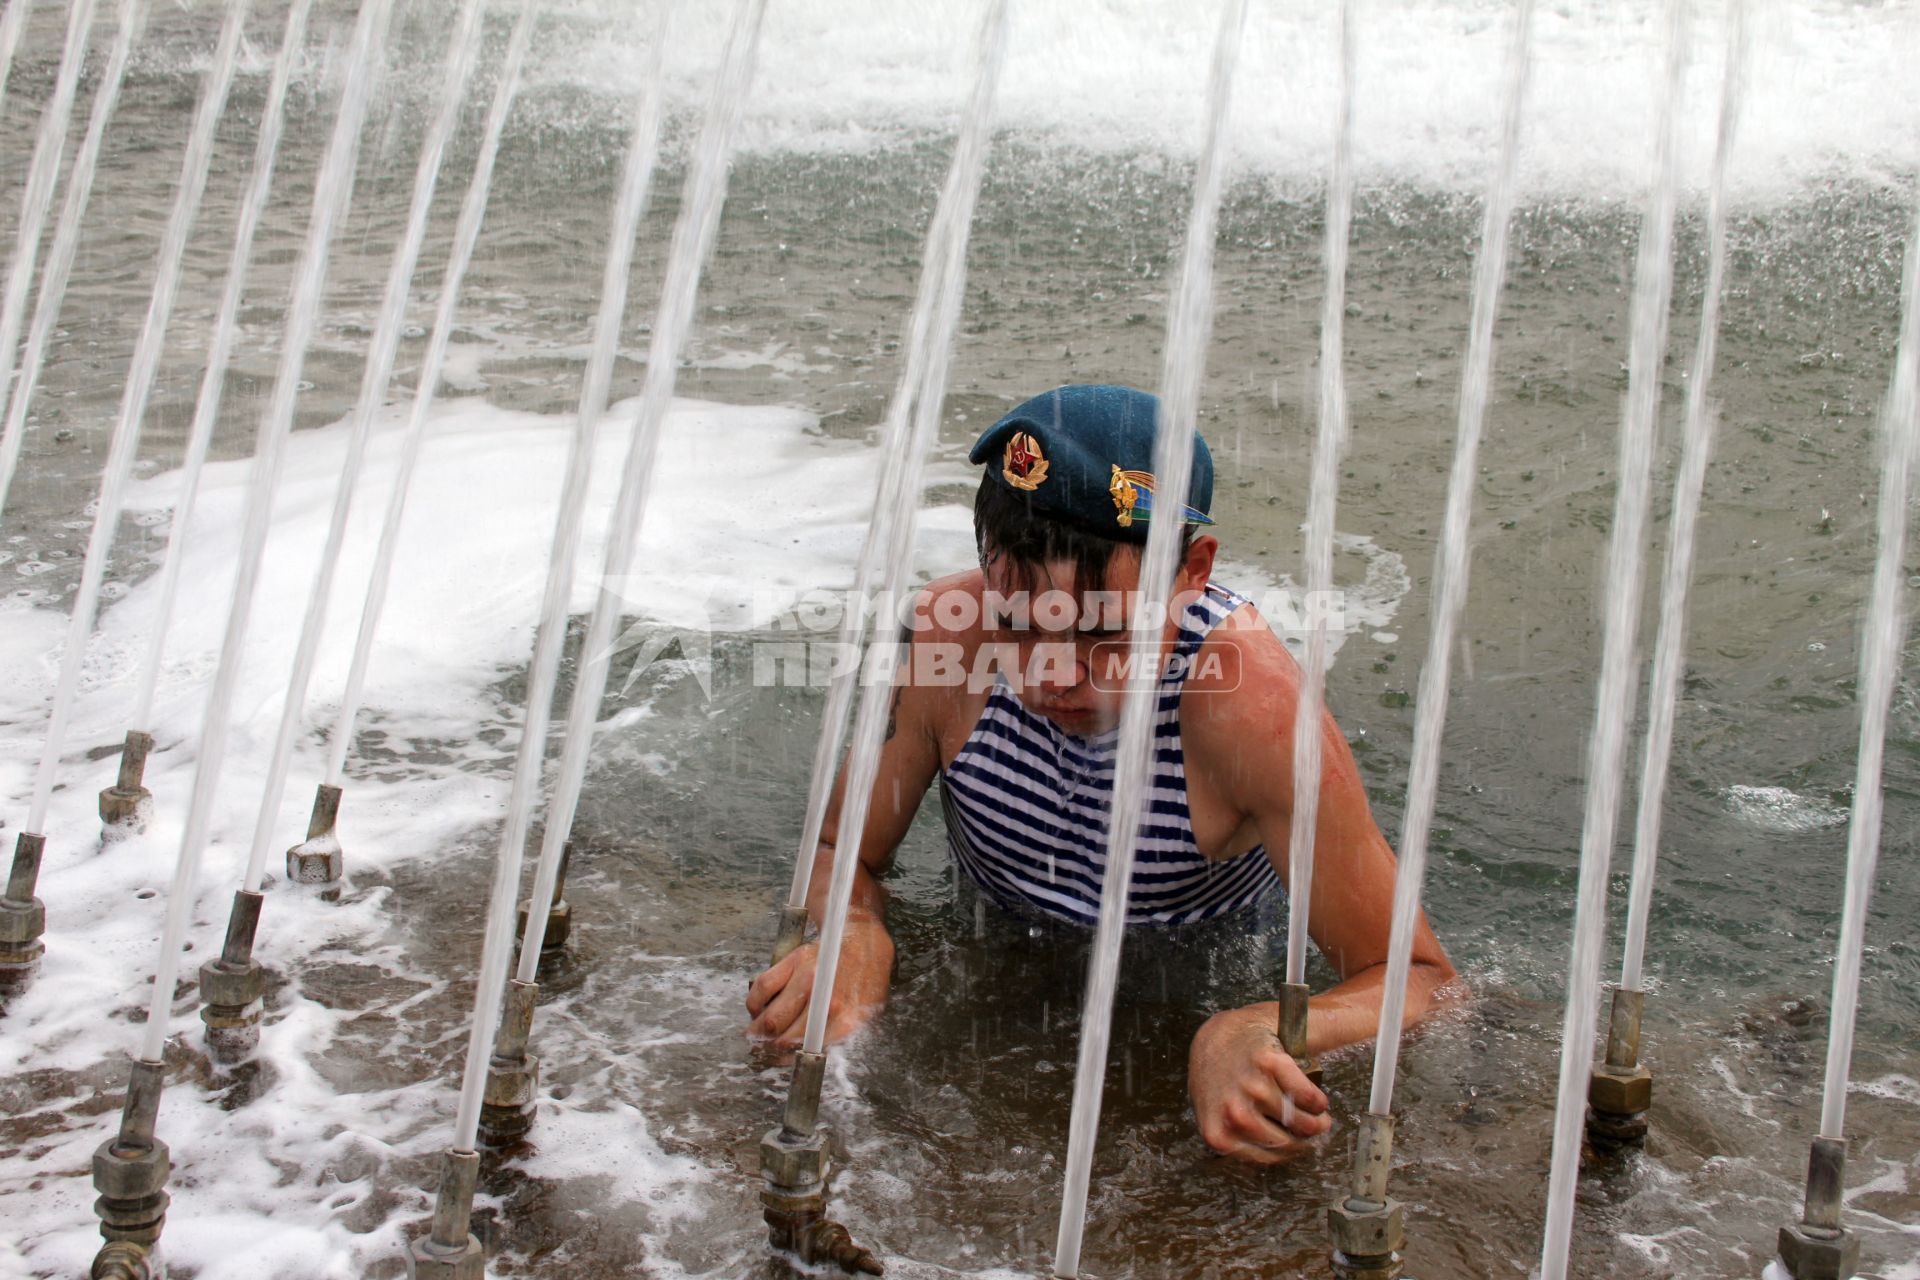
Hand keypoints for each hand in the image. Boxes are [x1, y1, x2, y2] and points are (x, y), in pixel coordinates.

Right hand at [745, 917, 894, 1048]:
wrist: (864, 943)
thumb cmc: (863, 984)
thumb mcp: (863, 1019)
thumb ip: (837, 1040)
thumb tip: (804, 1057)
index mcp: (845, 1021)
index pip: (804, 1051)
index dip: (785, 1060)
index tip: (777, 1060)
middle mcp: (826, 1001)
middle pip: (781, 1036)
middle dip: (766, 1048)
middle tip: (762, 1049)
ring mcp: (808, 979)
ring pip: (768, 1016)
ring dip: (756, 1030)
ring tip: (756, 1033)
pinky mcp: (794, 960)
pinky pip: (762, 988)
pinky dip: (754, 1004)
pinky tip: (759, 1010)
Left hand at [1188, 1005, 1330, 1163]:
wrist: (1220, 1038)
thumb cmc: (1220, 1082)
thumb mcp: (1216, 1118)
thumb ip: (1237, 1143)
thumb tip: (1273, 1162)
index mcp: (1219, 1135)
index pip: (1267, 1158)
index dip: (1288, 1153)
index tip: (1297, 1146)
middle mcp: (1234, 1113)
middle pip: (1287, 1142)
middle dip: (1305, 1140)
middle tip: (1313, 1131)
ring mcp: (1252, 1088)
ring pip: (1301, 1121)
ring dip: (1316, 1121)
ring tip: (1317, 1117)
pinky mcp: (1270, 1065)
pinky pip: (1308, 1096)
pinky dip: (1318, 1102)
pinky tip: (1317, 1101)